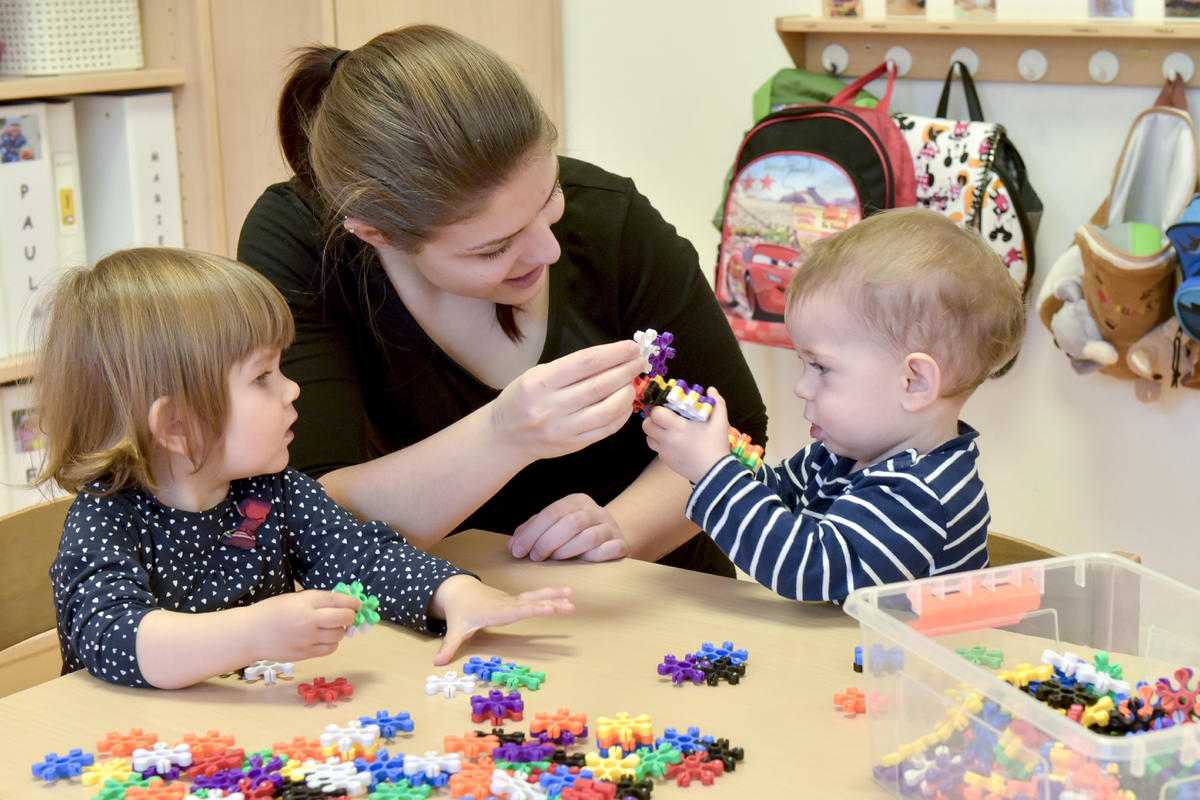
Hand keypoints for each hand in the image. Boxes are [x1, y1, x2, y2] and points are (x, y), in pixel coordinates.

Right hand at [248, 590, 360, 661]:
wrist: (250, 633)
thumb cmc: (272, 612)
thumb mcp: (294, 598)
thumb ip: (317, 600)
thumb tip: (343, 603)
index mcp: (305, 601)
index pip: (338, 600)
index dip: (352, 602)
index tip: (357, 604)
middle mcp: (308, 619)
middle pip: (343, 618)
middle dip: (351, 616)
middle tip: (349, 616)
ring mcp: (307, 638)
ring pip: (338, 635)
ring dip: (340, 631)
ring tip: (332, 627)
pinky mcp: (305, 654)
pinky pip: (330, 649)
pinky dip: (332, 643)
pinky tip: (325, 639)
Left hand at [431, 575, 573, 664]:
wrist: (460, 590)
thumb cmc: (460, 612)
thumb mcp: (455, 629)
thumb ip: (449, 646)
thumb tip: (438, 663)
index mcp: (494, 611)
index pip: (515, 611)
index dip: (531, 610)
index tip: (548, 609)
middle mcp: (506, 604)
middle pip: (530, 603)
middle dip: (550, 603)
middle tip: (570, 606)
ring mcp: (512, 600)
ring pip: (535, 597)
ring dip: (554, 596)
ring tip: (572, 595)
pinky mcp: (516, 600)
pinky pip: (535, 597)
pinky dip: (551, 596)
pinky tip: (566, 597)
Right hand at [492, 340, 643, 460]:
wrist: (505, 436)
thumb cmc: (522, 398)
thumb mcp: (536, 375)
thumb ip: (570, 368)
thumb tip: (611, 357)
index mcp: (540, 383)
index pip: (586, 362)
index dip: (614, 353)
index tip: (632, 347)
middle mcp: (551, 407)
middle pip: (600, 385)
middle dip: (626, 370)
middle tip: (639, 361)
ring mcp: (563, 429)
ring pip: (608, 409)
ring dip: (627, 393)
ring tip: (632, 382)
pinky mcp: (573, 445)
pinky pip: (607, 429)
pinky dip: (622, 414)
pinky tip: (626, 403)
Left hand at [509, 493, 629, 561]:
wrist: (610, 539)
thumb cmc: (574, 535)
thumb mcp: (553, 528)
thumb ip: (532, 532)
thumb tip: (512, 546)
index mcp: (576, 501)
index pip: (551, 513)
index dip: (532, 533)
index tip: (518, 551)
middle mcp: (595, 510)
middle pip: (570, 523)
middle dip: (547, 542)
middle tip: (534, 558)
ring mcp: (610, 527)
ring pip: (588, 537)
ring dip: (567, 551)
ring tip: (555, 559)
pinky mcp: (621, 544)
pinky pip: (607, 550)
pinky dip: (592, 558)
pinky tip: (581, 562)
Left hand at [642, 386, 731, 483]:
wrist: (715, 473)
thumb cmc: (716, 446)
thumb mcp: (720, 423)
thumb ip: (717, 403)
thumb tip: (711, 390)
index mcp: (678, 427)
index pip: (656, 413)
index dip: (659, 409)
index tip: (668, 409)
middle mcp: (667, 439)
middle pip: (646, 425)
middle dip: (652, 420)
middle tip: (664, 419)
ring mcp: (665, 452)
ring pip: (649, 438)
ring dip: (654, 432)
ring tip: (667, 431)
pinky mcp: (666, 461)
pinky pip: (657, 449)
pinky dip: (661, 444)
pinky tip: (674, 443)